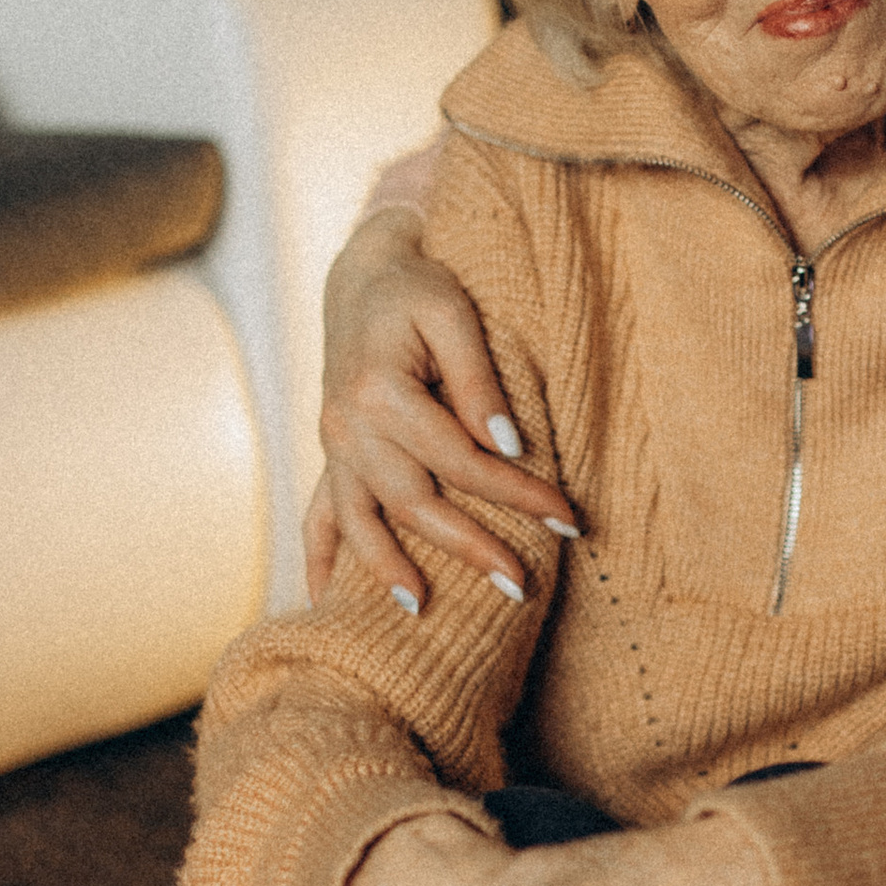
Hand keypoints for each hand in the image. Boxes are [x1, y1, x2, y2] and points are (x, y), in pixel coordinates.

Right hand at [304, 208, 576, 610]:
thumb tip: (508, 446)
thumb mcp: (454, 315)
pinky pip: (317, 515)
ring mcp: (331, 445)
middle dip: (469, 547)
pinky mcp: (330, 455)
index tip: (568, 517)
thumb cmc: (418, 289)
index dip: (515, 492)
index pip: (459, 459)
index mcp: (378, 390)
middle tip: (520, 585)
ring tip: (423, 610)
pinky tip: (323, 600)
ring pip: (360, 520)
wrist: (363, 276)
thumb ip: (478, 382)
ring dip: (389, 569)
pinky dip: (319, 559)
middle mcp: (346, 426)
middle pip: (413, 502)